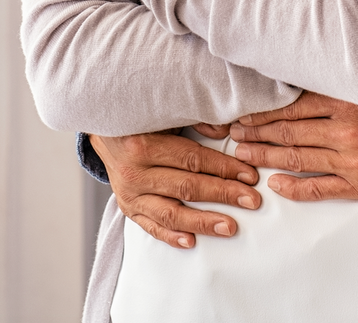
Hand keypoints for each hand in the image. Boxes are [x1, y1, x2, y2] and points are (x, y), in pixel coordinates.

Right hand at [92, 131, 261, 248]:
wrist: (106, 135)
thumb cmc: (142, 122)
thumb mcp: (165, 115)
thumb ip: (196, 120)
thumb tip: (228, 131)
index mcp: (144, 143)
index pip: (192, 159)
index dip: (224, 167)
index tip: (250, 176)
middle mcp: (134, 172)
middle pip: (186, 186)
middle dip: (223, 194)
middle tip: (251, 201)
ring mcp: (129, 194)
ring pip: (170, 213)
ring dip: (202, 221)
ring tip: (229, 227)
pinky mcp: (127, 209)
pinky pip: (151, 227)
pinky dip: (172, 236)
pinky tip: (192, 241)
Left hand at [229, 92, 357, 201]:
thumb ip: (342, 87)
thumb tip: (302, 79)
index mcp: (348, 102)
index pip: (293, 107)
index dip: (263, 113)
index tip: (242, 114)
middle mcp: (346, 130)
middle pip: (289, 131)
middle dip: (256, 133)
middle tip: (231, 134)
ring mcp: (352, 160)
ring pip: (297, 157)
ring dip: (266, 156)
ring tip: (243, 154)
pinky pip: (319, 188)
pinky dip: (293, 187)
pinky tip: (275, 184)